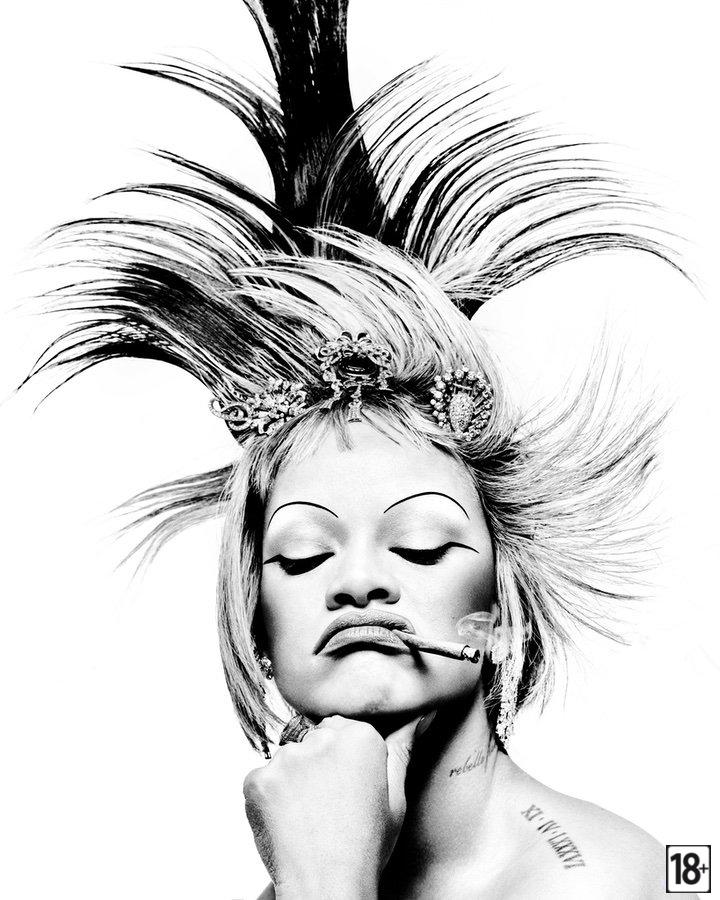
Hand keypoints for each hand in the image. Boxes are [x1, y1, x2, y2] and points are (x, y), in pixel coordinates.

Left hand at [242, 713, 433, 898]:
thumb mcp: (396, 799)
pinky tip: (288, 821)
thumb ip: (401, 750)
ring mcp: (286, 758)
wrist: (326, 887)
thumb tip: (417, 718)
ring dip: (294, 779)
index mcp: (360, 737)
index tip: (348, 783)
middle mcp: (321, 738)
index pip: (343, 728)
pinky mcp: (258, 779)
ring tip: (309, 816)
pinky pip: (263, 779)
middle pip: (314, 739)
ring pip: (288, 759)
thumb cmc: (364, 849)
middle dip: (319, 763)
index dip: (344, 759)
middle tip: (329, 803)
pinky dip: (271, 797)